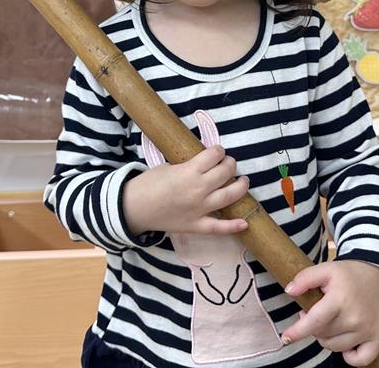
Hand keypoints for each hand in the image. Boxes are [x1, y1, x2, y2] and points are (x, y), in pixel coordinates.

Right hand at [123, 145, 249, 235]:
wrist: (133, 208)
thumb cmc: (148, 184)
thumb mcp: (168, 167)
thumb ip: (188, 167)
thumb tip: (204, 165)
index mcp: (189, 172)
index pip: (214, 155)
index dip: (218, 151)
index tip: (217, 152)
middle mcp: (198, 190)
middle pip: (225, 173)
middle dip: (230, 164)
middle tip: (227, 163)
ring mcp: (200, 209)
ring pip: (230, 196)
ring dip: (240, 186)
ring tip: (242, 181)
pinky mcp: (197, 225)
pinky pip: (219, 228)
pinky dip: (233, 227)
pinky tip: (245, 223)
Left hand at [280, 260, 378, 366]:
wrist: (376, 275)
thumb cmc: (348, 274)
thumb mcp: (325, 269)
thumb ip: (305, 278)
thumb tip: (289, 291)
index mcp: (340, 299)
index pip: (315, 321)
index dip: (298, 331)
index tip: (285, 337)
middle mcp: (354, 318)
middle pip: (322, 334)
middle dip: (313, 326)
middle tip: (316, 311)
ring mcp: (367, 330)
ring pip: (335, 347)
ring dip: (327, 338)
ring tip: (330, 321)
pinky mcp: (377, 338)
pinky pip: (360, 360)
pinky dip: (350, 357)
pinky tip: (346, 343)